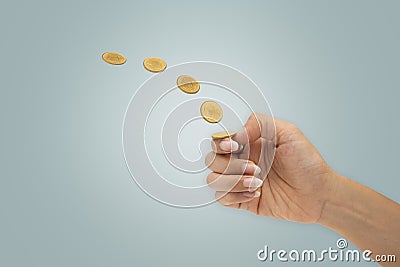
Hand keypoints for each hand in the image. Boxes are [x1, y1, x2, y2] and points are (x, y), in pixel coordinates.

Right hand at [205, 113, 337, 222]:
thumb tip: (237, 133)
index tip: (236, 146)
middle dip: (231, 165)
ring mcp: (240, 181)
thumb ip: (261, 123)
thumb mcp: (289, 133)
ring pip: (213, 180)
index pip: (220, 140)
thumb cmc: (308, 164)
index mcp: (249, 143)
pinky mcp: (242, 199)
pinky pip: (222, 198)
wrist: (319, 194)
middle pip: (212, 160)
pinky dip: (236, 196)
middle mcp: (241, 161)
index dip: (221, 143)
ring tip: (258, 183)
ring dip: (233, 181)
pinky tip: (255, 194)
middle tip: (255, 168)